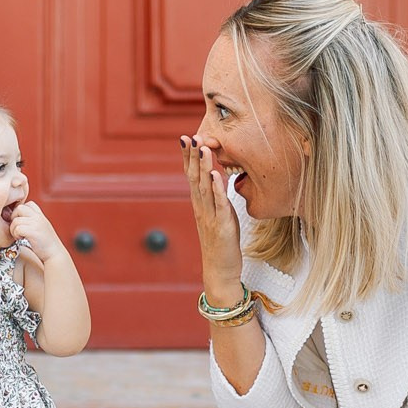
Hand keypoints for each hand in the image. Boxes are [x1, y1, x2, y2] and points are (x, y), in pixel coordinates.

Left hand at [8, 200, 64, 262]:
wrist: (55, 254)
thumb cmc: (46, 244)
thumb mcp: (41, 228)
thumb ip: (32, 221)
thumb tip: (16, 218)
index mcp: (41, 215)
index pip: (28, 204)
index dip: (20, 212)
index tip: (21, 222)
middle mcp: (39, 217)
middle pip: (19, 208)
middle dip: (14, 218)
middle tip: (17, 228)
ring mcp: (36, 224)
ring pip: (16, 220)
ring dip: (13, 229)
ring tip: (19, 236)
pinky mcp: (33, 232)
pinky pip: (18, 228)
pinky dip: (16, 235)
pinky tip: (21, 239)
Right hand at [178, 134, 243, 290]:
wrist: (220, 271)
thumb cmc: (222, 243)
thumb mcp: (218, 215)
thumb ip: (216, 197)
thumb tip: (217, 177)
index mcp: (200, 205)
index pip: (191, 176)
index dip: (187, 157)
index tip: (185, 138)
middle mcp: (201, 208)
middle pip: (194, 178)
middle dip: (192, 156)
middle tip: (188, 136)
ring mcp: (210, 217)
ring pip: (204, 188)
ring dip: (203, 166)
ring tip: (202, 147)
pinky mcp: (222, 227)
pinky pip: (219, 205)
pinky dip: (217, 189)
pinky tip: (215, 174)